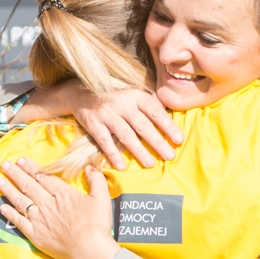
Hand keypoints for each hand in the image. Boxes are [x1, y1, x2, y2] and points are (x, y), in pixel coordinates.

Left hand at [0, 158, 119, 258]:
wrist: (88, 250)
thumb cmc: (96, 225)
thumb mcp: (102, 198)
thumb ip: (97, 180)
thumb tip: (91, 167)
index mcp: (62, 194)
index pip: (43, 177)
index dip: (31, 168)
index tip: (21, 160)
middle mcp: (47, 204)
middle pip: (28, 185)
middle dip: (15, 174)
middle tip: (4, 165)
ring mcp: (39, 219)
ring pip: (20, 201)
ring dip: (9, 190)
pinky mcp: (35, 234)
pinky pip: (18, 221)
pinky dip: (10, 214)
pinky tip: (2, 207)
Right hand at [24, 81, 181, 169]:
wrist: (80, 92)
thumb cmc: (115, 96)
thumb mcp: (133, 93)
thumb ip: (150, 104)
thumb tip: (171, 118)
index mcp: (135, 95)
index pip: (155, 111)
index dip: (168, 125)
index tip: (179, 139)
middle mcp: (122, 103)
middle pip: (143, 125)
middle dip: (157, 142)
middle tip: (170, 156)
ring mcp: (107, 114)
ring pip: (126, 135)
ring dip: (139, 151)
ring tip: (150, 164)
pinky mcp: (93, 124)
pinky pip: (104, 141)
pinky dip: (113, 154)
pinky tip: (121, 166)